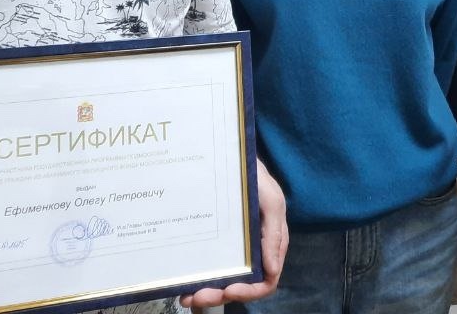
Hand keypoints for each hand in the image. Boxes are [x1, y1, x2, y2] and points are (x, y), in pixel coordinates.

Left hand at [180, 161, 287, 309]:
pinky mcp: (215, 244)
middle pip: (240, 286)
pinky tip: (183, 285)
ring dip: (206, 293)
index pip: (266, 280)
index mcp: (269, 245)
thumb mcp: (270, 199)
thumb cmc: (254, 178)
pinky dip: (197, 281)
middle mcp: (252, 252)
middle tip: (197, 296)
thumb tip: (272, 270)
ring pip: (222, 282)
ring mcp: (232, 249)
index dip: (250, 291)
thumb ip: (274, 233)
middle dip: (219, 295)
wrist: (229, 158)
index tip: (230, 289)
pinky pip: (209, 268)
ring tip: (187, 296)